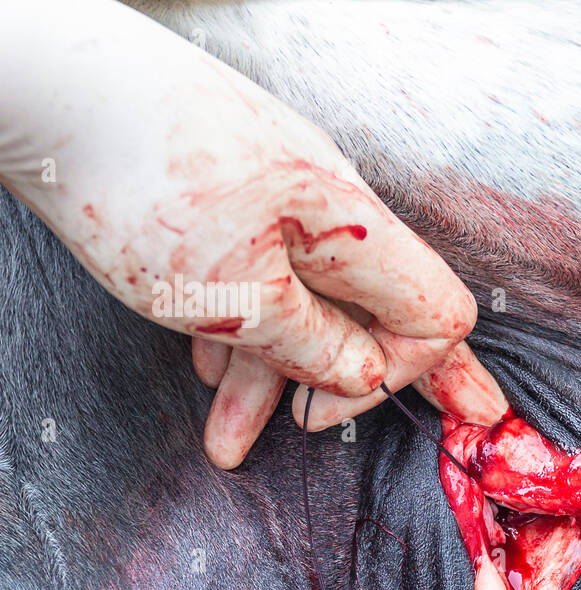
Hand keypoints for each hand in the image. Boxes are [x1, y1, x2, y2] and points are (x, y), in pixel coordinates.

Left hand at [0, 1, 505, 468]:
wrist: (48, 83)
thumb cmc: (140, 182)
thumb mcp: (234, 298)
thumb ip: (313, 347)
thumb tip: (363, 375)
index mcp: (351, 230)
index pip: (434, 311)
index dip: (404, 374)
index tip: (326, 409)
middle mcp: (329, 207)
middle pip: (375, 309)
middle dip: (367, 382)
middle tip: (455, 418)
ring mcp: (280, 192)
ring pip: (299, 297)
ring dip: (269, 373)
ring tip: (229, 438)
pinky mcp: (233, 188)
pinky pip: (258, 268)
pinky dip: (238, 324)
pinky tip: (204, 368)